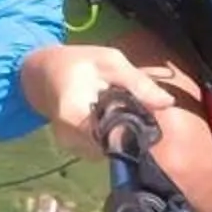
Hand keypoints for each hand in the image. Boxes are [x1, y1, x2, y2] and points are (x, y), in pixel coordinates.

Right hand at [18, 44, 182, 161]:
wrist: (42, 73)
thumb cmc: (76, 62)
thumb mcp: (109, 61)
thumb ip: (137, 82)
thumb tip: (168, 103)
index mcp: (73, 114)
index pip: (110, 137)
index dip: (133, 129)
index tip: (144, 115)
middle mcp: (69, 138)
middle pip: (112, 145)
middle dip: (129, 129)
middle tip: (131, 105)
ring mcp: (71, 147)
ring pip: (109, 149)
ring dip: (120, 131)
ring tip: (116, 106)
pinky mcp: (75, 150)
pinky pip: (102, 147)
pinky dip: (110, 134)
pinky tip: (107, 115)